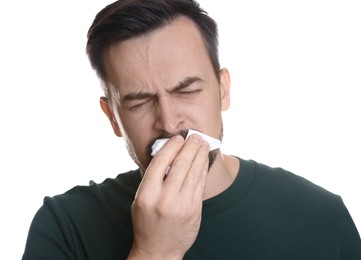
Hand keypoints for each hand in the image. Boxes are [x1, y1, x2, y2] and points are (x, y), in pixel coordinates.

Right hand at [128, 134, 209, 259]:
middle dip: (190, 147)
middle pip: (180, 164)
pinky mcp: (194, 210)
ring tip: (203, 143)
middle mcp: (164, 199)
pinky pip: (200, 184)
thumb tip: (168, 155)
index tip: (178, 138)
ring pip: (194, 172)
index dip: (171, 147)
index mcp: (147, 194)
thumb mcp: (141, 200)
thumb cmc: (147, 222)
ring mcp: (182, 205)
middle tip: (195, 136)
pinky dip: (202, 170)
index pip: (160, 162)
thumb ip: (152, 179)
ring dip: (200, 155)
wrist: (158, 250)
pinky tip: (204, 160)